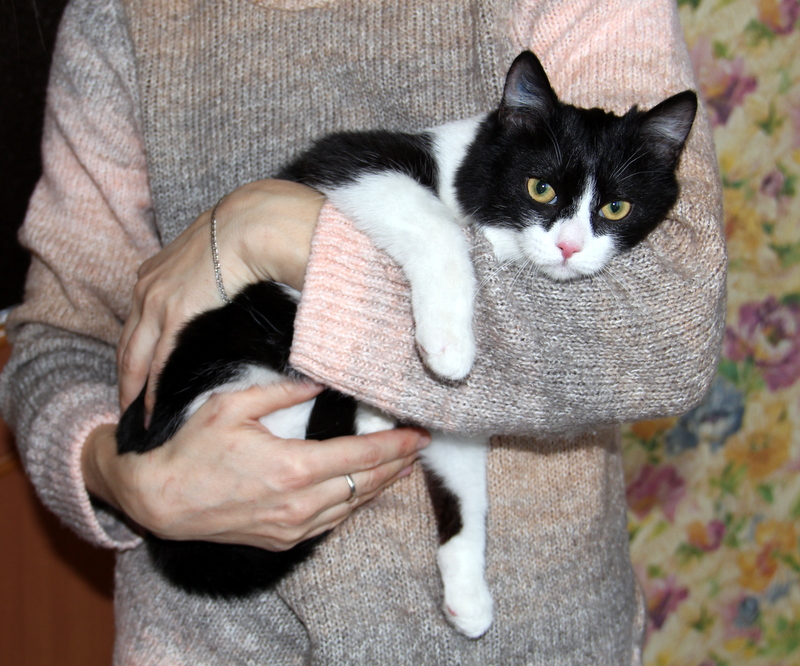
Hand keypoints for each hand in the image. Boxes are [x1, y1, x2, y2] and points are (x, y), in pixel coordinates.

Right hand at [84, 381, 428, 549]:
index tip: (419, 436)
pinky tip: (362, 491)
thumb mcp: (234, 406)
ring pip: (352, 507)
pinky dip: (352, 504)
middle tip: (419, 448)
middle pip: (365, 484)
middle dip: (397, 465)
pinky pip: (330, 523)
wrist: (161, 501)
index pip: (361, 456)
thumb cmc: (193, 450)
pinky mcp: (283, 541)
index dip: (395, 446)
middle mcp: (300, 503)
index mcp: (293, 467)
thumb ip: (282, 392)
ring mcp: (292, 527)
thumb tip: (318, 381)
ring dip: (379, 486)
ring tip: (401, 468)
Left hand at [117, 179, 323, 413]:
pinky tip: (152, 410)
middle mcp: (146, 289)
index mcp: (154, 274)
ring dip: (132, 390)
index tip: (135, 374)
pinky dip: (152, 390)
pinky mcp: (174, 315)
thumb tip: (225, 291)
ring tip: (134, 416)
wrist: (251, 225)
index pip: (135, 324)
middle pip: (126, 344)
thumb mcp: (211, 257)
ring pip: (133, 358)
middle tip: (127, 405)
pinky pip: (157, 362)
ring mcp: (156, 302)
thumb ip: (208, 278)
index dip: (133, 351)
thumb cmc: (243, 236)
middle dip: (125, 377)